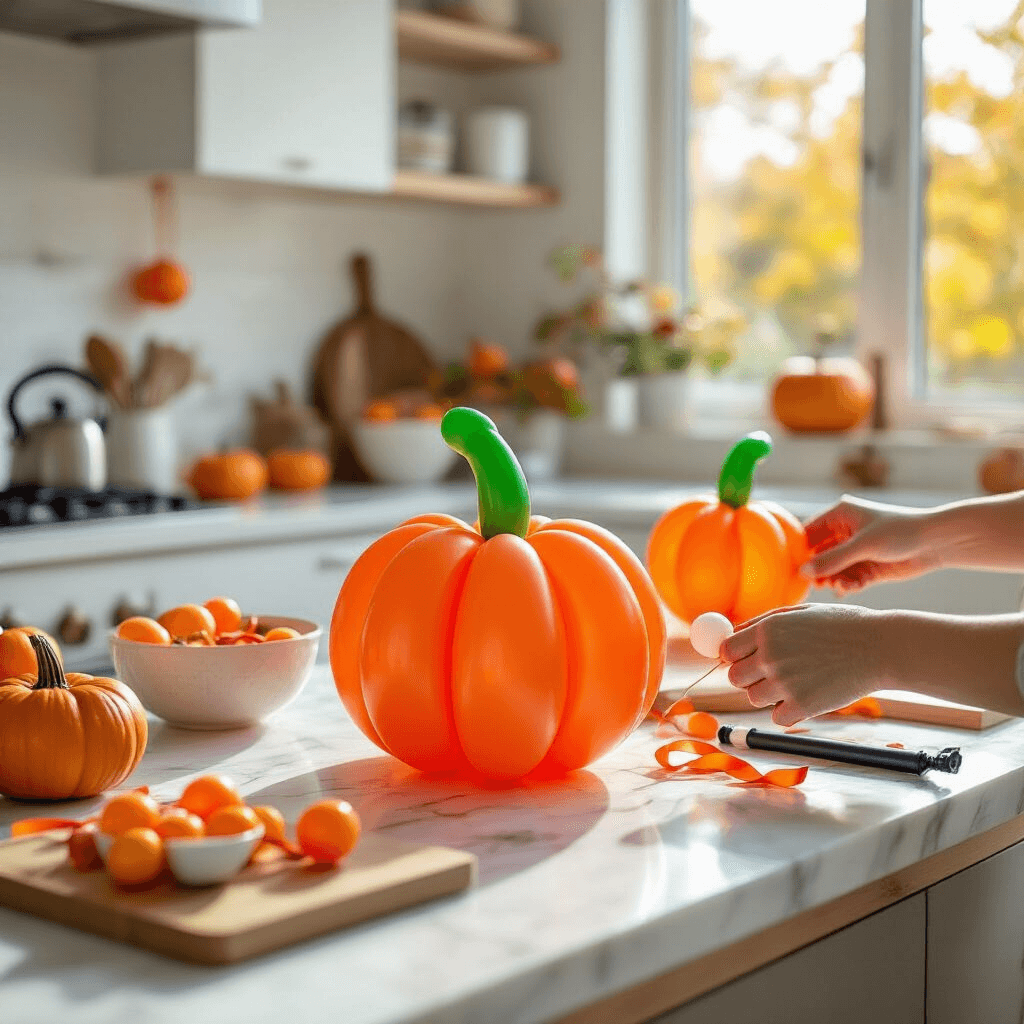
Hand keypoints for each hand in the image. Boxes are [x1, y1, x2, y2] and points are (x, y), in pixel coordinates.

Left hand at [720, 604, 890, 725]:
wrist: (879, 647)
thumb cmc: (841, 626)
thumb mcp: (800, 612)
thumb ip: (763, 623)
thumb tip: (732, 634)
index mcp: (768, 630)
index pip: (726, 650)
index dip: (734, 656)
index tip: (746, 659)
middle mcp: (771, 655)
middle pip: (734, 677)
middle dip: (748, 677)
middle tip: (771, 674)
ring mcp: (785, 682)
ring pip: (753, 698)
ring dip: (770, 694)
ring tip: (797, 681)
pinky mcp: (802, 706)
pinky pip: (777, 717)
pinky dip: (789, 711)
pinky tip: (808, 696)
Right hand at [803, 495, 938, 593]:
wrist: (936, 543)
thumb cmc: (900, 532)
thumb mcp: (863, 545)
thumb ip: (833, 560)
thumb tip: (803, 573)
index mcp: (840, 516)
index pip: (809, 534)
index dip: (800, 552)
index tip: (794, 570)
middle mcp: (845, 533)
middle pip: (819, 555)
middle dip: (820, 571)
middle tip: (819, 584)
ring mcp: (856, 551)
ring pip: (833, 570)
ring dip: (835, 579)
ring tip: (842, 586)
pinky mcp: (867, 567)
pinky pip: (849, 578)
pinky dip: (849, 584)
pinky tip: (855, 587)